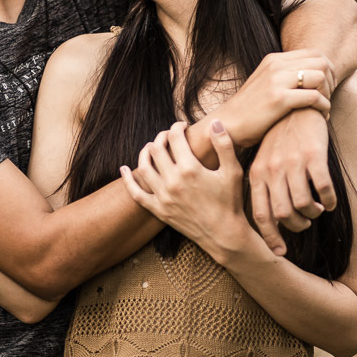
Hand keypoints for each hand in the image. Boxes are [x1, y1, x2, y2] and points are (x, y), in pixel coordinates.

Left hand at [119, 120, 250, 257]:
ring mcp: (163, 197)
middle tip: (170, 135)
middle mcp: (172, 181)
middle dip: (162, 136)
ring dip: (145, 152)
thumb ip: (224, 144)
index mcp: (190, 169)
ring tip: (153, 146)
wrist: (224, 234)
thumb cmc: (230, 201)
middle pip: (157, 149)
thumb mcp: (232, 171)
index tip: (183, 126)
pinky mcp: (159, 210)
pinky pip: (136, 194)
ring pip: (144, 167)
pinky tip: (124, 169)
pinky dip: (128, 180)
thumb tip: (214, 122)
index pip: (175, 137)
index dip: (178, 127)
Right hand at [215, 49, 334, 147]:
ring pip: (320, 76)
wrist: (228, 124)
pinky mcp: (279, 98)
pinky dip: (324, 107)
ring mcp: (277, 80)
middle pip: (321, 62)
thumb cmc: (249, 110)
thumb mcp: (265, 83)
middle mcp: (276, 65)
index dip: (327, 68)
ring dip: (328, 93)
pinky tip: (322, 115)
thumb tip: (309, 76)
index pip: (314, 53)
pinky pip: (314, 97)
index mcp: (274, 59)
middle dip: (331, 80)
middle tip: (328, 97)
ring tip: (324, 107)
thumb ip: (284, 75)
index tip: (327, 86)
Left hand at [249, 108, 334, 254]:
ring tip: (317, 210)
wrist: (298, 104)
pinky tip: (330, 201)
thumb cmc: (281, 137)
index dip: (271, 237)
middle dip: (297, 227)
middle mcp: (272, 170)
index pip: (260, 213)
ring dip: (314, 215)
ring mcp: (293, 163)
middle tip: (305, 224)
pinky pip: (323, 190)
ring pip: (304, 205)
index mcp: (257, 173)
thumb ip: (264, 184)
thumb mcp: (264, 158)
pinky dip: (329, 202)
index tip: (280, 252)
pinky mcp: (313, 156)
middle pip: (283, 214)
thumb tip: (270, 218)